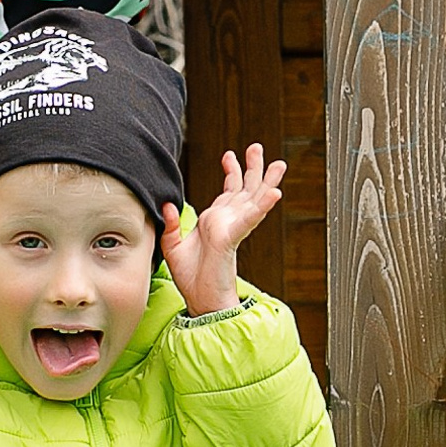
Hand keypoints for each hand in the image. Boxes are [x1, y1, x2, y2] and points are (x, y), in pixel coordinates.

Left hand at [162, 145, 284, 317]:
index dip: (231, 171)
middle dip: (252, 167)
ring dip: (266, 180)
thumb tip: (167, 205)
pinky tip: (275, 192)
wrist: (200, 298)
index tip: (229, 155)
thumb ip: (171, 224)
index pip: (228, 191)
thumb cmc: (191, 277)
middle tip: (257, 147)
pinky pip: (250, 218)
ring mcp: (232, 227)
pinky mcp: (232, 236)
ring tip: (278, 163)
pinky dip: (262, 204)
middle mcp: (227, 221)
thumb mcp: (173, 246)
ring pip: (253, 199)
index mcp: (215, 221)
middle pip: (245, 188)